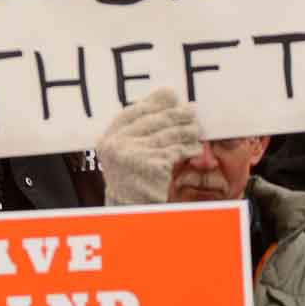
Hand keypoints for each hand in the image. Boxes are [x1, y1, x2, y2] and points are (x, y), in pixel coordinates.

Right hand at [94, 88, 202, 205]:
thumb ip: (138, 130)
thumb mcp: (126, 152)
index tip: (171, 95)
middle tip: (191, 111)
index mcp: (108, 138)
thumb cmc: (132, 178)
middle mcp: (117, 144)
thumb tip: (165, 96)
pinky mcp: (150, 165)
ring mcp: (132, 154)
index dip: (153, 102)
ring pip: (166, 136)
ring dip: (186, 131)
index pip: (132, 112)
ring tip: (197, 129)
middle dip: (175, 115)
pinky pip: (174, 152)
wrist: (130, 210)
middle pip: (152, 122)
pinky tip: (195, 147)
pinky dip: (188, 149)